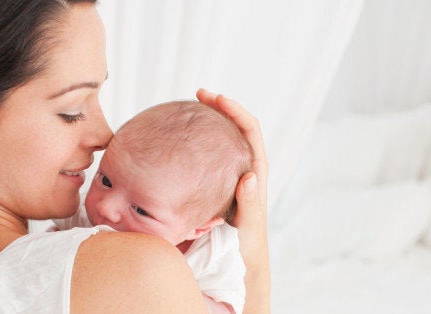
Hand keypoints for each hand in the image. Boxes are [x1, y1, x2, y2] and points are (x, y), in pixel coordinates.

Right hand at [196, 88, 269, 313]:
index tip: (214, 98)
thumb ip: (250, 203)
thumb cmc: (246, 243)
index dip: (234, 109)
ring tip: (187, 110)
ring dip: (206, 121)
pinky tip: (176, 140)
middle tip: (199, 95)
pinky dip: (194, 142)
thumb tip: (249, 177)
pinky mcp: (215, 181)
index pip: (249, 129)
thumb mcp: (249, 224)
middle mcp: (243, 166)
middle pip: (234, 126)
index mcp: (254, 170)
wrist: (239, 259)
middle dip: (219, 107)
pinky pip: (206, 156)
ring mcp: (228, 173)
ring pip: (220, 138)